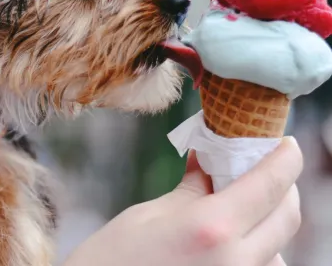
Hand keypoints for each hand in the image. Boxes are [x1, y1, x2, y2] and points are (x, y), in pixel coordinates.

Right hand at [63, 138, 302, 265]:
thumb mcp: (148, 215)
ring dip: (269, 219)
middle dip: (282, 186)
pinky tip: (232, 237)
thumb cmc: (109, 259)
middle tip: (263, 167)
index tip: (285, 143)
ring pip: (279, 247)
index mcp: (211, 229)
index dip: (285, 158)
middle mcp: (235, 260)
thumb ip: (191, 190)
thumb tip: (210, 161)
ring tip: (243, 201)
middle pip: (286, 217)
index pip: (269, 185)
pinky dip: (257, 247)